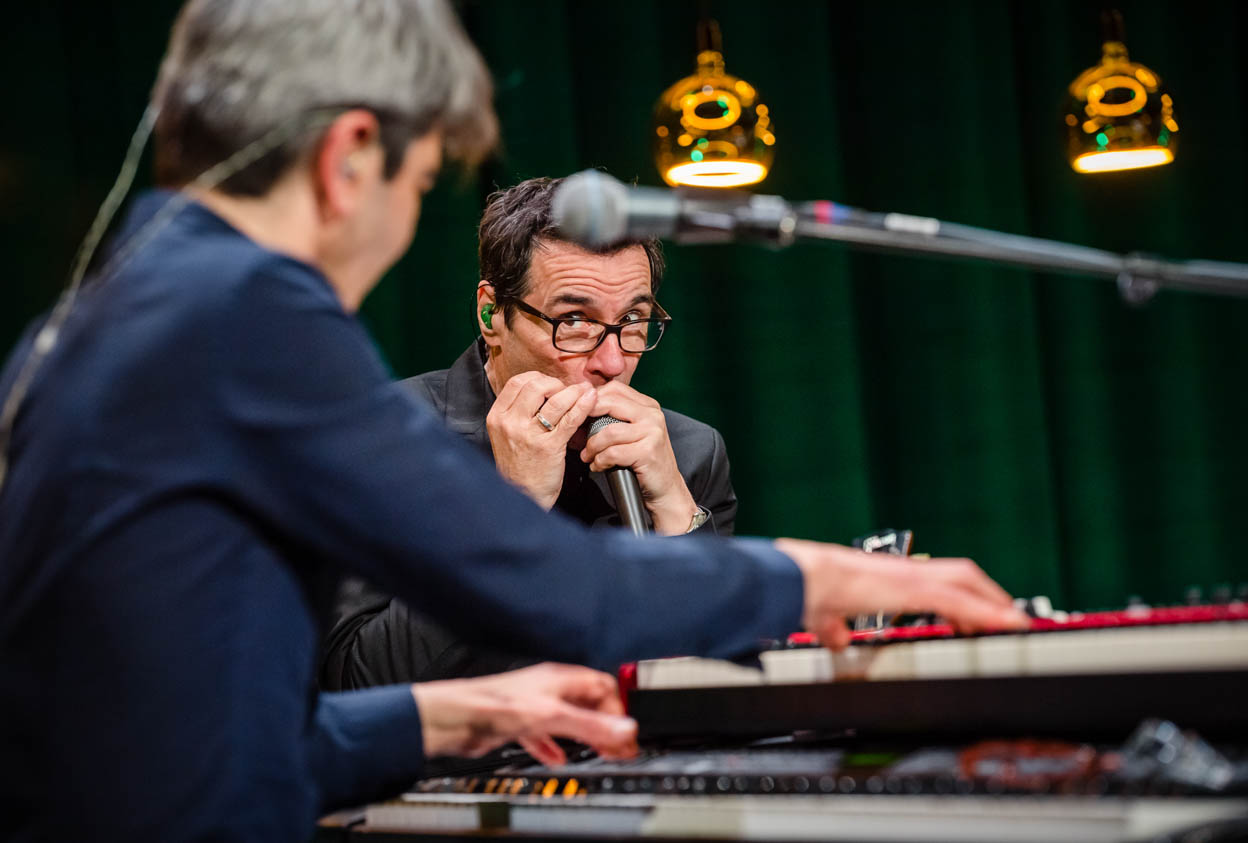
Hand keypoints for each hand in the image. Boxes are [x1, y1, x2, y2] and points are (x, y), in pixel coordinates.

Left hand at [410, 663, 637, 765]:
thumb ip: (590, 725)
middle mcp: (548, 689)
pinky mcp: (518, 723)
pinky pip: (545, 734)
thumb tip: (626, 729)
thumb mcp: (551, 716)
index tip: (627, 733)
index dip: (618, 709)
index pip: (603, 687)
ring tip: (599, 753)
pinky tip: (557, 758)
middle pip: (588, 704)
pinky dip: (555, 747)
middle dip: (605, 725)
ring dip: (585, 737)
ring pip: (568, 720)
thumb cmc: (494, 705)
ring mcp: (533, 706)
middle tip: (619, 747)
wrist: (454, 718)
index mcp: (560, 679)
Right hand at [486, 372, 596, 509]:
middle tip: (568, 391)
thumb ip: (519, 412)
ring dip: (574, 392)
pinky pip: (569, 418)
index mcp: (497, 417)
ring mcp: (528, 434)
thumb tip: (545, 388)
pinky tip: (591, 400)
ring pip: (555, 400)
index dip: (538, 378)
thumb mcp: (507, 435)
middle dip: (556, 384)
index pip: (517, 382)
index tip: (551, 385)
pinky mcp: (549, 446)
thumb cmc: (519, 466)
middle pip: (535, 385)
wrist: (522, 496)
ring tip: (586, 392)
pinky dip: (583, 405)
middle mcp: (509, 423)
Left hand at [580, 381, 697, 534]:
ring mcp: (652, 432)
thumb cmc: (642, 460)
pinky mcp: (648, 451)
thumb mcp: (633, 432)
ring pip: (608, 431)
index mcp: (648, 406)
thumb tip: (583, 405)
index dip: (592, 399)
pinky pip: (612, 452)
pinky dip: (599, 461)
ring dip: (592, 446)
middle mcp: (652, 415)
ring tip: (588, 456)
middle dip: (587, 417)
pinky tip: (598, 466)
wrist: (666, 488)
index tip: (579, 414)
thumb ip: (616, 416)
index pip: (614, 389)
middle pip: (609, 403)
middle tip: (577, 433)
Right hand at [775, 538, 1029, 649]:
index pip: (934, 579)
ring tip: (1018, 622)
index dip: (961, 594)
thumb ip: (834, 627)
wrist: (798, 578)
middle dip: (988, 594)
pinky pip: (959, 599)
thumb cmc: (805, 591)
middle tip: (1011, 617)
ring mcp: (909, 576)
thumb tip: (836, 638)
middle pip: (960, 573)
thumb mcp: (823, 616)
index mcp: (886, 577)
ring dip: (994, 601)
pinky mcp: (911, 587)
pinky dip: (987, 611)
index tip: (977, 613)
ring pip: (965, 582)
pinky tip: (1007, 622)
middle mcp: (902, 571)